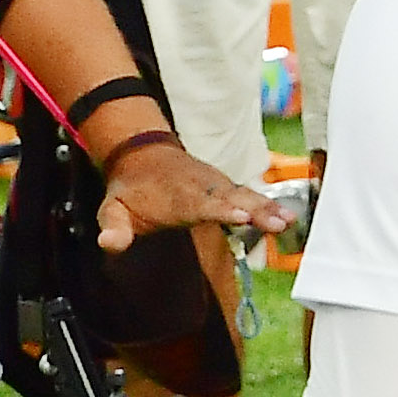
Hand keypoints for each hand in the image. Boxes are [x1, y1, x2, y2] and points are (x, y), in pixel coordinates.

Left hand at [95, 132, 294, 255]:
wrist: (143, 153)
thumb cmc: (131, 188)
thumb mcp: (112, 207)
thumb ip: (113, 227)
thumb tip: (108, 244)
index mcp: (174, 196)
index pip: (198, 204)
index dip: (219, 209)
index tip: (239, 215)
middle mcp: (200, 187)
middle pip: (230, 198)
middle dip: (255, 210)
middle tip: (278, 223)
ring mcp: (216, 185)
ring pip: (244, 195)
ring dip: (267, 208)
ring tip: (289, 222)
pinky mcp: (225, 186)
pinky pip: (249, 194)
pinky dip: (268, 205)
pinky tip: (288, 218)